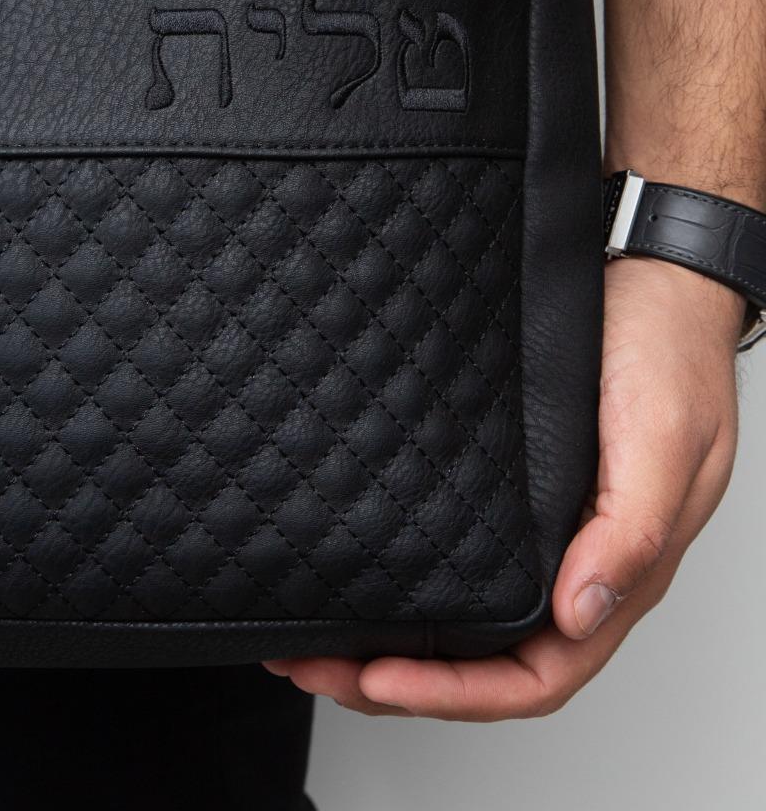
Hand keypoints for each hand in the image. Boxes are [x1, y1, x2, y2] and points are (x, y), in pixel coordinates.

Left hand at [265, 256, 742, 719]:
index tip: (376, 682)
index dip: (452, 693)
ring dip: (384, 639)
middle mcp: (570, 561)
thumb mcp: (663, 442)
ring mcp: (535, 528)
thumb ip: (629, 533)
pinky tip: (348, 560)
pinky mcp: (506, 486)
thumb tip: (579, 613)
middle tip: (307, 664)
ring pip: (458, 615)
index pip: (533, 675)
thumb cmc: (672, 357)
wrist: (657, 284)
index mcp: (612, 570)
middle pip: (481, 660)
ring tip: (307, 637)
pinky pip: (450, 552)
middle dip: (393, 681)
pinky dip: (397, 573)